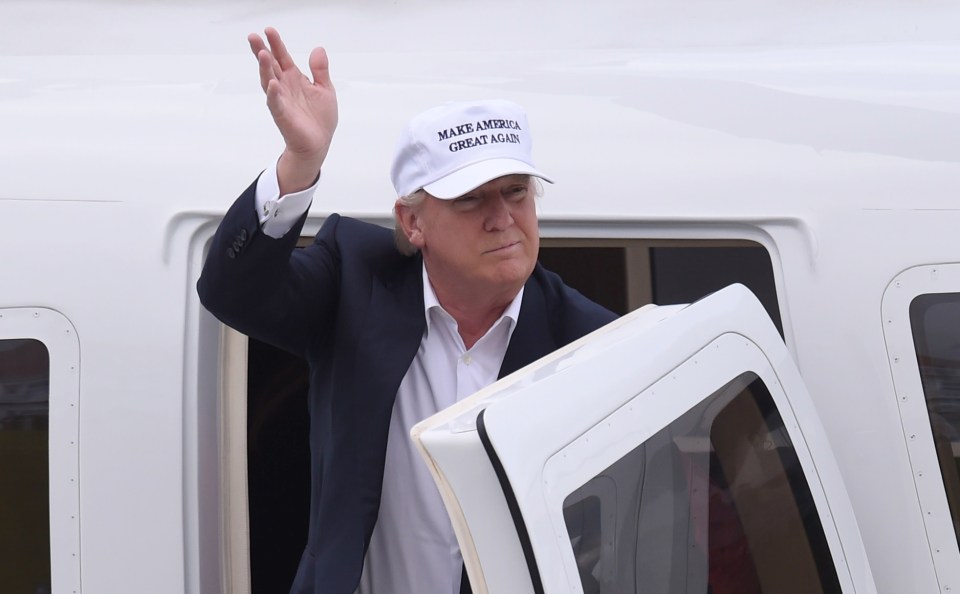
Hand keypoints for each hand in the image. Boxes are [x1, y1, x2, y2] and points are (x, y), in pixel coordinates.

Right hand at [249, 27, 337, 193]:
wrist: (318, 143)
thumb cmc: (320, 117)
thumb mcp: (325, 89)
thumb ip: (320, 70)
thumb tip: (318, 49)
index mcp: (294, 79)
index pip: (282, 58)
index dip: (276, 44)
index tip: (269, 30)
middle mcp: (284, 87)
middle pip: (270, 66)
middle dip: (261, 51)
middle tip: (253, 37)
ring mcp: (281, 101)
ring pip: (269, 81)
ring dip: (264, 69)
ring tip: (262, 54)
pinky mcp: (283, 116)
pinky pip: (276, 104)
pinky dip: (273, 94)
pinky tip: (272, 84)